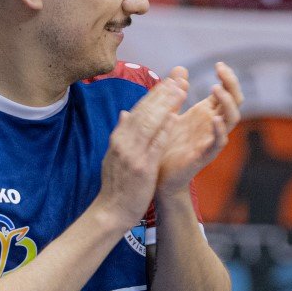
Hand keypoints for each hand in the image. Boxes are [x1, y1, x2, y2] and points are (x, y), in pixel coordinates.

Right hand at [96, 71, 188, 229]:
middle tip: (178, 79)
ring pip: (149, 124)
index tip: (169, 81)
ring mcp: (131, 155)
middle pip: (145, 112)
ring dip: (166, 105)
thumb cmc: (117, 185)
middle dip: (162, 94)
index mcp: (118, 138)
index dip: (154, 95)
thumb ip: (122, 134)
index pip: (138, 110)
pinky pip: (154, 145)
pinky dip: (163, 130)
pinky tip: (174, 118)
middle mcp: (123, 143)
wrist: (110, 211)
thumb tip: (126, 112)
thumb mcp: (114, 156)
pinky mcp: (142, 168)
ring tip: (180, 91)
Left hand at [156, 62, 243, 193]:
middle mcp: (213, 124)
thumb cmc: (165, 144)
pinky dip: (219, 130)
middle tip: (221, 70)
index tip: (219, 64)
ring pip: (232, 119)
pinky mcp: (205, 155)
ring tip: (215, 87)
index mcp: (206, 113)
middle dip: (231, 84)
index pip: (226, 92)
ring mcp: (211, 139)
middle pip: (234, 101)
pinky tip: (215, 118)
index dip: (227, 78)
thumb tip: (181, 69)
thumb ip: (176, 93)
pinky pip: (219, 142)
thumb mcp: (169, 112)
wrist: (158, 175)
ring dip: (227, 102)